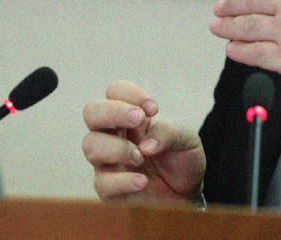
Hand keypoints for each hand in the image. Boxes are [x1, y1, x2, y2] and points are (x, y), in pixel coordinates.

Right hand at [82, 81, 205, 202]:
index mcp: (130, 116)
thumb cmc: (182, 157)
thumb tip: (145, 145)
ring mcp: (108, 161)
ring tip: (141, 156)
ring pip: (91, 145)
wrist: (189, 189)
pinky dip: (122, 181)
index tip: (153, 108)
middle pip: (92, 112)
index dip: (130, 94)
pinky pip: (102, 184)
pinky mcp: (110, 189)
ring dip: (117, 148)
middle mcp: (113, 134)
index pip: (115, 91)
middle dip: (113, 112)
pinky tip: (142, 181)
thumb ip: (168, 133)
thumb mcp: (186, 139)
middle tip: (138, 119)